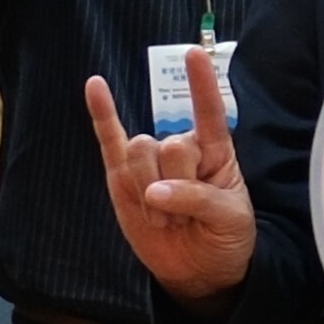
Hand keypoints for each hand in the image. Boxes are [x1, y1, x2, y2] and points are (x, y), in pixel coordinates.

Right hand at [88, 46, 253, 298]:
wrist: (199, 270)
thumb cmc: (224, 237)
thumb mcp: (229, 219)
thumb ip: (198, 199)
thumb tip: (155, 192)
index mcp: (215, 152)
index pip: (210, 112)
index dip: (202, 84)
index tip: (195, 54)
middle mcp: (181, 149)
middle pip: (166, 145)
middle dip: (173, 185)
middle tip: (184, 219)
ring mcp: (150, 161)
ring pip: (138, 153)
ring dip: (148, 193)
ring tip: (164, 219)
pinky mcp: (122, 176)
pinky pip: (109, 139)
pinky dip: (101, 114)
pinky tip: (94, 86)